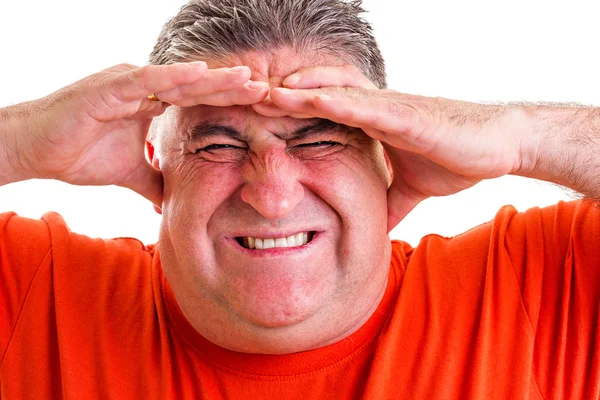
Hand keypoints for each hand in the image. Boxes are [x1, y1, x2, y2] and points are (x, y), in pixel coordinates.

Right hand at [9, 62, 268, 205]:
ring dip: (214, 78)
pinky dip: (175, 77)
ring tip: (246, 77)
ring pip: (180, 79)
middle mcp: (145, 89)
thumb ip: (155, 182)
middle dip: (231, 87)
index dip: (227, 104)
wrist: (37, 151)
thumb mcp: (131, 173)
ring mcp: (129, 84)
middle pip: (197, 87)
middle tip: (266, 86)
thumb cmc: (79, 155)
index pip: (198, 102)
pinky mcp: (111, 87)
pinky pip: (149, 80)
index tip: (258, 108)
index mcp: (152, 105)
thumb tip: (170, 205)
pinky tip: (202, 74)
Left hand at [255, 65, 529, 230]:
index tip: (255, 119)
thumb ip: (388, 203)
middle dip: (280, 95)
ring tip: (258, 91)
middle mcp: (373, 108)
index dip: (288, 113)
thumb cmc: (455, 160)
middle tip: (241, 97)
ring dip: (295, 90)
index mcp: (370, 123)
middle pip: (316, 95)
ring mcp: (386, 106)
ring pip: (331, 90)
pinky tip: (305, 96)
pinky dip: (331, 98)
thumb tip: (372, 232)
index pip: (320, 113)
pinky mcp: (403, 113)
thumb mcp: (410, 190)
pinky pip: (361, 103)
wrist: (498, 146)